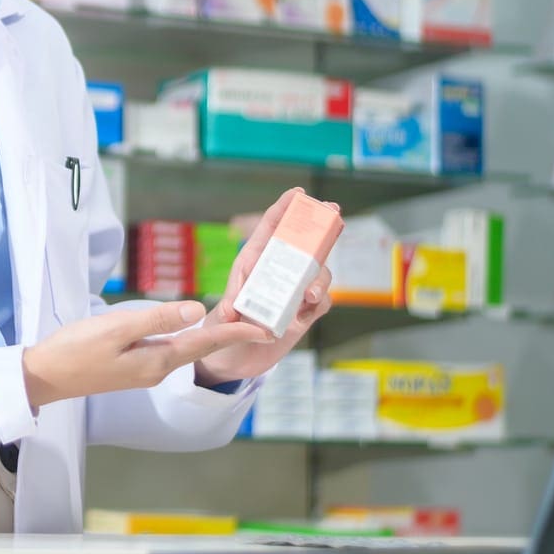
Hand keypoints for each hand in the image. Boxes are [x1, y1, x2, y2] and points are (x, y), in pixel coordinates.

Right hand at [22, 299, 273, 410]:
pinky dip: (186, 337)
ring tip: (233, 322)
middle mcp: (157, 368)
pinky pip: (169, 349)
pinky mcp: (131, 366)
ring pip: (185, 349)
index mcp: (158, 360)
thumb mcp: (117, 328)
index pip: (205, 342)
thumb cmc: (76, 349)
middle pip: (200, 347)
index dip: (236, 333)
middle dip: (229, 335)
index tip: (267, 329)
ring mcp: (144, 369)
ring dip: (209, 336)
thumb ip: (157, 319)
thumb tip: (197, 310)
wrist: (45, 377)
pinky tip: (188, 328)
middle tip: (258, 322)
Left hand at [193, 187, 337, 386]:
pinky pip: (320, 301)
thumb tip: (233, 311)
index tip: (298, 193)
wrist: (230, 361)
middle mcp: (276, 273)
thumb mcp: (220, 316)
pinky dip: (319, 301)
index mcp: (253, 262)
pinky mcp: (303, 314)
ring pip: (317, 272)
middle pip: (303, 244)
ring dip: (319, 278)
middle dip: (320, 226)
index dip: (284, 207)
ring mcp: (293, 293)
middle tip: (334, 213)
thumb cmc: (221, 329)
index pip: (270, 228)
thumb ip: (227, 310)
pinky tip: (309, 308)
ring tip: (309, 295)